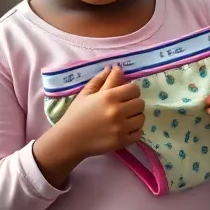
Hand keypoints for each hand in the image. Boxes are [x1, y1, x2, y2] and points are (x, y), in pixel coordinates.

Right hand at [34, 66, 143, 185]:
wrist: (68, 140)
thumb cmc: (76, 115)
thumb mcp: (86, 94)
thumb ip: (102, 80)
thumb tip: (115, 68)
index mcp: (108, 97)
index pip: (134, 88)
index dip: (130, 90)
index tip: (123, 95)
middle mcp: (117, 111)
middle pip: (140, 103)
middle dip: (133, 104)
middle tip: (123, 107)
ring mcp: (121, 128)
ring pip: (141, 118)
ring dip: (134, 117)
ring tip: (123, 119)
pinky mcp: (122, 141)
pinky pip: (139, 133)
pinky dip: (134, 131)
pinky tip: (123, 129)